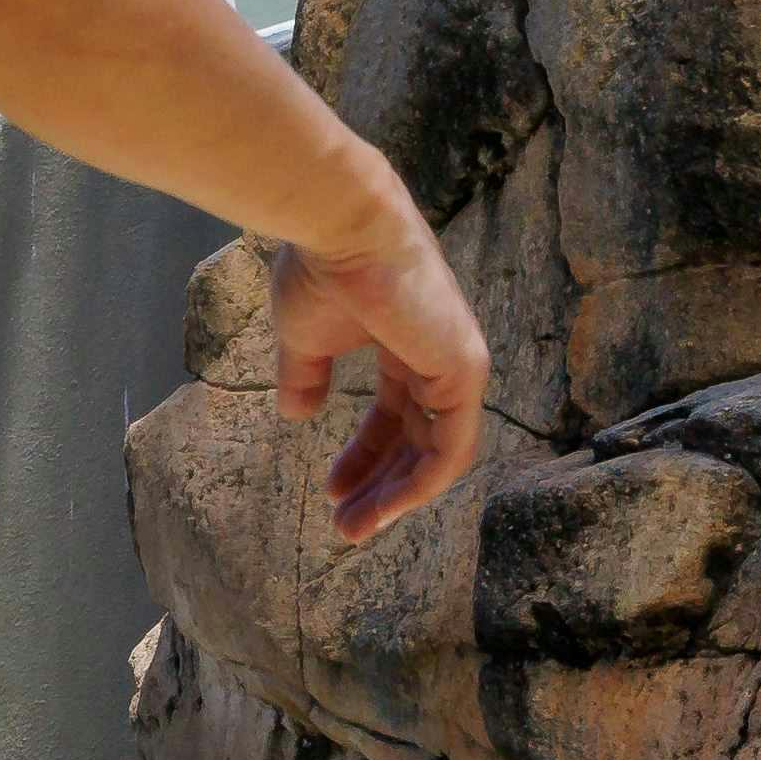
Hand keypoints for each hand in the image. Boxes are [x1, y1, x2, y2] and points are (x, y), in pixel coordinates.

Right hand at [270, 202, 495, 542]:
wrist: (341, 230)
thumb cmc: (321, 272)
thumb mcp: (303, 339)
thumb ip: (304, 377)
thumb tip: (297, 416)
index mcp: (405, 347)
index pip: (393, 415)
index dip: (363, 457)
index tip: (329, 492)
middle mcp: (438, 359)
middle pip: (416, 440)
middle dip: (380, 487)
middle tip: (345, 528)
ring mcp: (457, 365)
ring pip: (437, 453)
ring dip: (398, 497)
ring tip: (356, 529)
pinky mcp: (464, 372)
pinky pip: (452, 447)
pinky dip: (422, 484)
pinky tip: (387, 508)